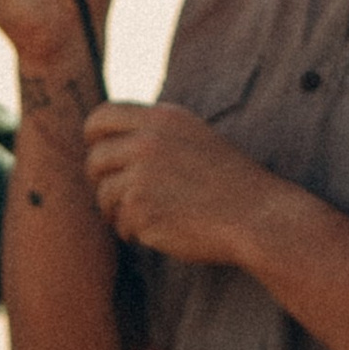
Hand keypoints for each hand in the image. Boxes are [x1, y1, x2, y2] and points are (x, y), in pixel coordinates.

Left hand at [80, 100, 279, 265]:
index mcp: (161, 119)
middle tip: (118, 197)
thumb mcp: (194, 138)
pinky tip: (156, 232)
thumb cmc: (229, 182)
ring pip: (103, 194)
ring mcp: (142, 176)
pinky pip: (120, 223)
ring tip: (141, 218)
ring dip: (116, 211)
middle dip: (101, 181)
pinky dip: (133, 231)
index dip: (93, 138)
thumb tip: (109, 141)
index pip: (101, 118)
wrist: (255, 215)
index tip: (100, 154)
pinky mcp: (141, 209)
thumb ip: (155, 134)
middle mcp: (147, 142)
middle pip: (95, 158)